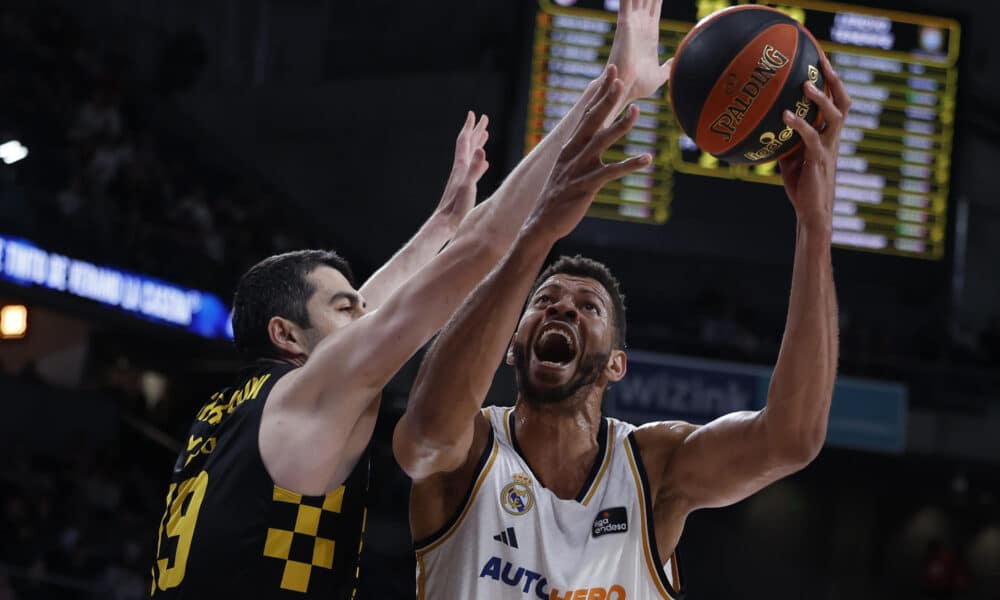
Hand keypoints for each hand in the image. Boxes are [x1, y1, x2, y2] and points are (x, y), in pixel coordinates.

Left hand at [436, 112, 489, 227]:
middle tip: (484, 119)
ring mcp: (463, 177)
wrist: (446, 222)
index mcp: (461, 166)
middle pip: (469, 144)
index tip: (473, 113)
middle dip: (476, 131)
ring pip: (472, 155)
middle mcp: (461, 168)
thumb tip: (482, 149)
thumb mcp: (468, 186)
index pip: (465, 141)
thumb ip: (476, 168)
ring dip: (478, 144)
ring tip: (485, 136)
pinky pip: (474, 168)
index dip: (470, 127)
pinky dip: (480, 162)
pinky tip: (485, 164)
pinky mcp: (465, 186)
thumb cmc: (457, 207)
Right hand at [528, 65, 651, 240]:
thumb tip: (592, 141)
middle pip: (592, 120)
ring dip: (620, 125)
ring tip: (637, 110)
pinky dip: (629, 164)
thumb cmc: (558, 197)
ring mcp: (579, 168)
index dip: (599, 93)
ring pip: (601, 141)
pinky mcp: (586, 185)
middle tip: (619, 79)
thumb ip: (581, 153)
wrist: (541, 222)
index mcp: (570, 147)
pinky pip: (611, 172)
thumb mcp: (568, 169)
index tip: (610, 73)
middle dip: (606, 99)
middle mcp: (573, 153)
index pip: (586, 114)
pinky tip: (647, 158)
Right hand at [608, 0, 672, 101]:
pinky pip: (627, 1)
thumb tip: (677, 62)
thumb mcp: (660, 75)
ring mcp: (632, 22)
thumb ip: (668, 67)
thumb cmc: (638, 85)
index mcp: (649, 32)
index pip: (656, 5)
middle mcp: (640, 24)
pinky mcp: (625, 23)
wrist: (625, 89)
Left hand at [778, 53, 851, 232]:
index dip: (833, 82)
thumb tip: (766, 125)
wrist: (811, 211)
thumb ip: (785, 140)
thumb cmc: (801, 185)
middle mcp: (833, 138)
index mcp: (829, 136)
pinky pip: (811, 137)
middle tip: (822, 60)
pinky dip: (799, 124)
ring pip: (834, 116)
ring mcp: (827, 148)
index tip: (822, 61)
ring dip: (821, 98)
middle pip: (843, 102)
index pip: (837, 103)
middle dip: (835, 80)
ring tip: (806, 83)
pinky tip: (785, 116)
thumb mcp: (791, 157)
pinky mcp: (818, 160)